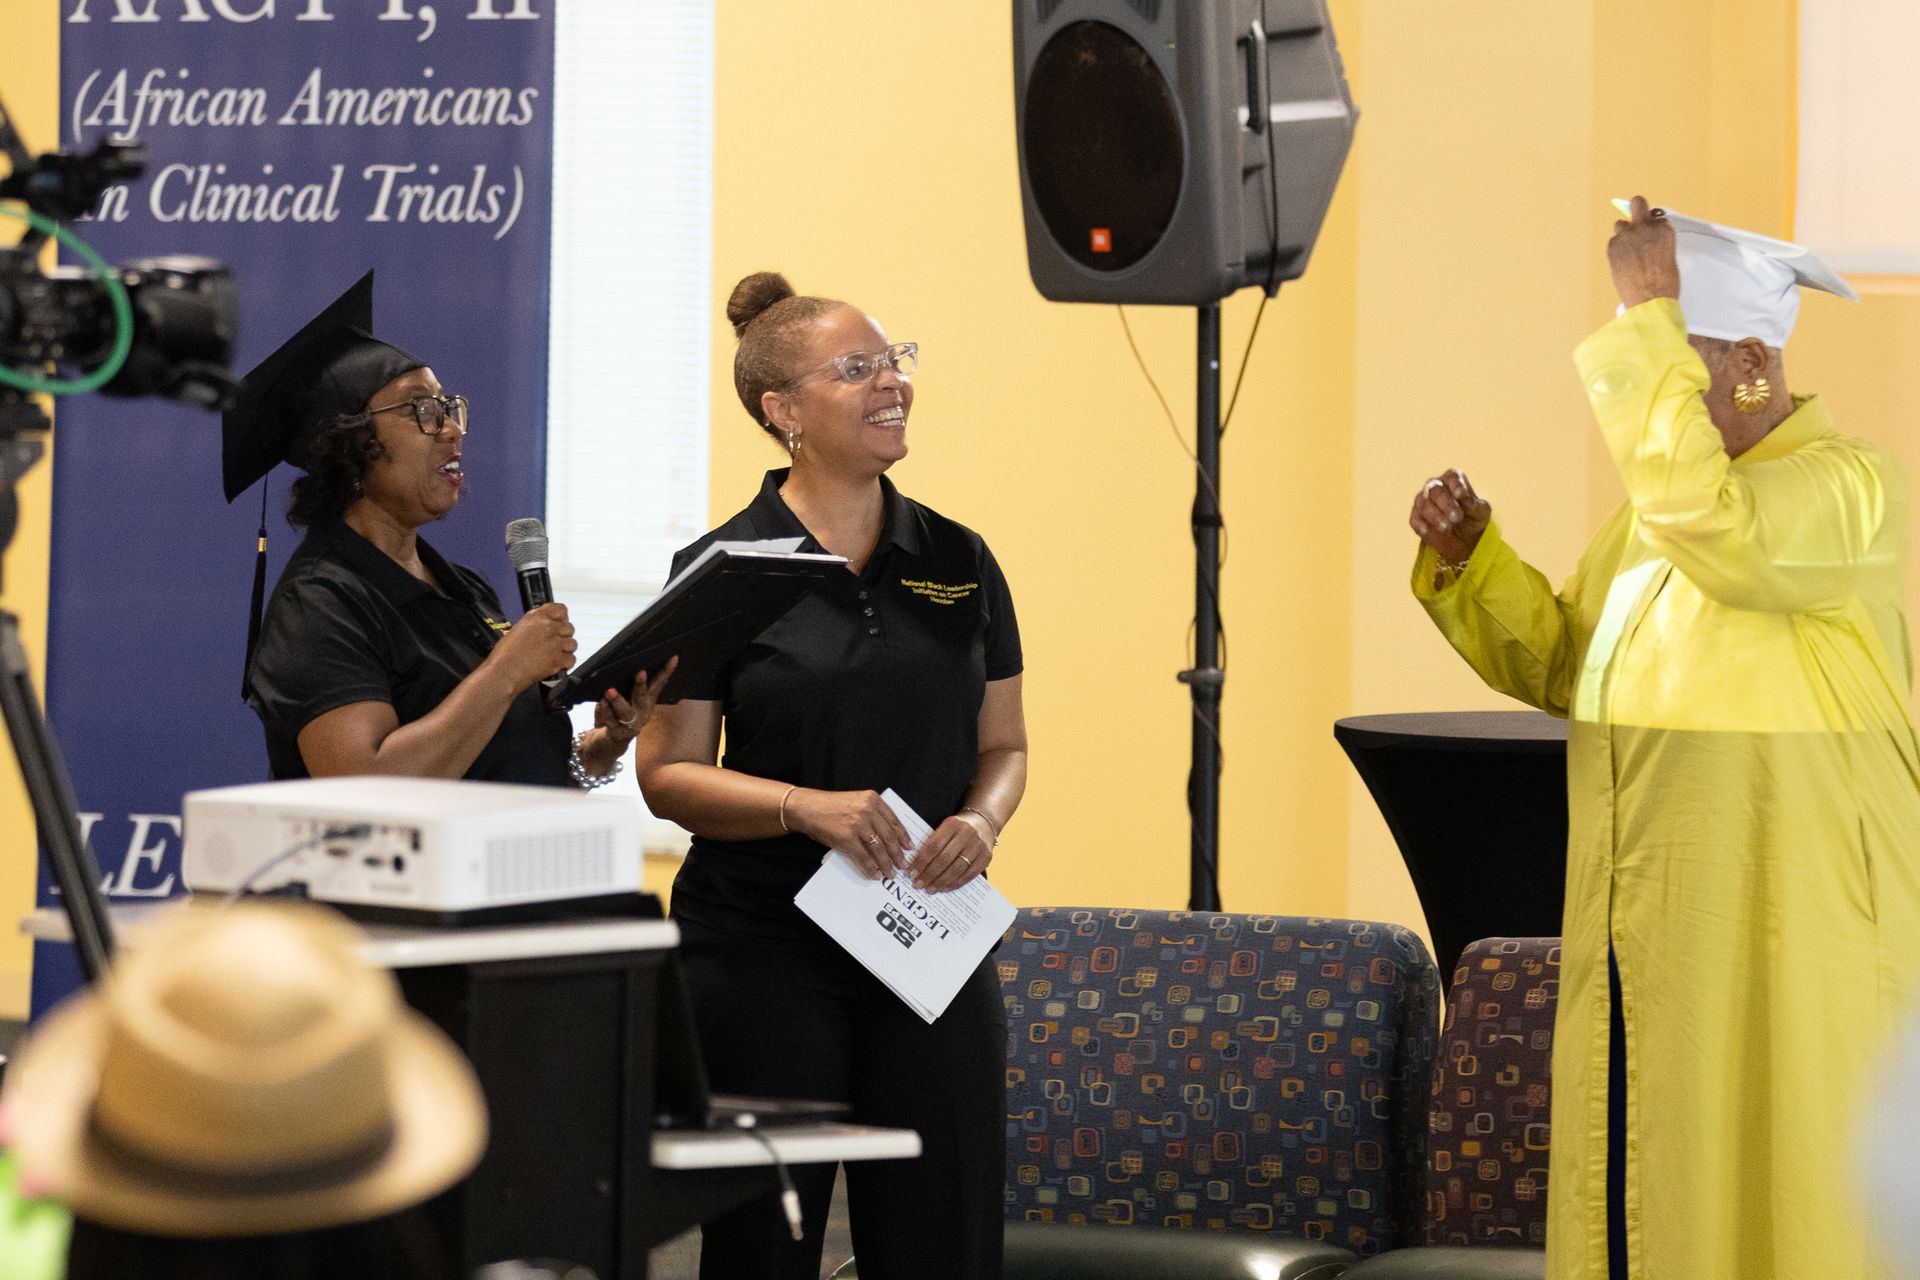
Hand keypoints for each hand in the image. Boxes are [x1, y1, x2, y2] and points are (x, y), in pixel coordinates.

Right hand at [486, 602, 575, 692]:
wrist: (504, 671)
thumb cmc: (505, 654)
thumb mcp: (518, 630)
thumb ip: (535, 626)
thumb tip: (544, 627)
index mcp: (536, 617)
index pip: (561, 610)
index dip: (561, 618)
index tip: (559, 624)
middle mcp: (548, 627)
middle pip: (569, 628)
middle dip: (563, 636)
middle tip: (554, 643)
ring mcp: (554, 643)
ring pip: (572, 644)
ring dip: (566, 650)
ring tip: (554, 655)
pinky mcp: (558, 659)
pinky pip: (571, 659)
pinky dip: (566, 663)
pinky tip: (556, 664)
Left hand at [593, 656, 677, 747]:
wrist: (608, 743)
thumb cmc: (616, 716)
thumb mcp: (623, 701)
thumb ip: (625, 689)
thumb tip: (622, 671)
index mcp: (647, 702)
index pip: (658, 684)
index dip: (666, 671)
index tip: (673, 658)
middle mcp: (642, 713)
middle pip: (642, 696)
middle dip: (641, 684)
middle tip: (641, 672)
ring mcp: (631, 725)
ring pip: (626, 711)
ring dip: (618, 700)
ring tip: (610, 691)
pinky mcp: (618, 734)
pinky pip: (611, 721)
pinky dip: (605, 711)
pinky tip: (601, 703)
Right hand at [786, 788, 910, 878]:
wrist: (807, 808)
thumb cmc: (831, 806)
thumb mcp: (856, 801)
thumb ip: (872, 813)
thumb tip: (889, 836)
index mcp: (873, 799)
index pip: (894, 821)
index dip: (903, 837)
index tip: (909, 848)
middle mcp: (867, 810)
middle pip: (889, 837)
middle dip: (898, 854)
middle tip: (903, 865)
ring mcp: (857, 825)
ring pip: (878, 849)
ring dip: (886, 864)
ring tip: (890, 873)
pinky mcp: (846, 838)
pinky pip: (863, 857)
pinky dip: (870, 868)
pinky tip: (874, 874)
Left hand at [910, 813, 993, 892]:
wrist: (983, 822)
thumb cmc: (958, 828)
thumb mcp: (945, 827)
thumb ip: (933, 842)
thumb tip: (915, 866)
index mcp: (952, 824)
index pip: (934, 846)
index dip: (921, 861)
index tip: (911, 873)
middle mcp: (967, 833)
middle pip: (945, 858)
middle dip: (929, 874)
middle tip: (918, 884)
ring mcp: (978, 846)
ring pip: (957, 868)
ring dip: (941, 881)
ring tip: (929, 889)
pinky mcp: (986, 857)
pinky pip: (969, 874)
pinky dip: (955, 883)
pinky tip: (944, 888)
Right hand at [1409, 469, 1490, 564]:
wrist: (1465, 539)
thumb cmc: (1474, 518)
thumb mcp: (1481, 512)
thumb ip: (1474, 504)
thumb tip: (1465, 499)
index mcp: (1454, 479)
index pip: (1452, 477)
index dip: (1456, 485)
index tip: (1461, 495)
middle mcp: (1436, 486)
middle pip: (1436, 490)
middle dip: (1446, 504)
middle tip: (1456, 517)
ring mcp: (1423, 501)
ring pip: (1423, 503)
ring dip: (1434, 515)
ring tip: (1446, 528)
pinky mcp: (1416, 517)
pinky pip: (1415, 518)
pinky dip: (1420, 524)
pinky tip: (1427, 530)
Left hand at [1607, 195, 1679, 308]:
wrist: (1649, 299)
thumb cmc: (1664, 284)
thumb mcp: (1668, 257)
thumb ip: (1657, 243)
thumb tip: (1647, 241)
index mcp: (1664, 230)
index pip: (1656, 217)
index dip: (1652, 225)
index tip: (1649, 232)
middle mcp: (1646, 227)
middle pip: (1638, 203)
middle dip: (1636, 208)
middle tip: (1635, 218)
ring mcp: (1628, 235)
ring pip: (1620, 224)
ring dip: (1623, 232)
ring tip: (1628, 250)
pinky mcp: (1613, 246)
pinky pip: (1613, 241)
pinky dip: (1616, 249)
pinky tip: (1622, 262)